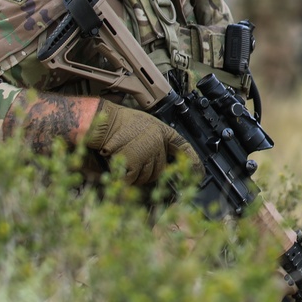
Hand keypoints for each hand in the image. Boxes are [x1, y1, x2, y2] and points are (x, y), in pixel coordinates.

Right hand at [85, 100, 199, 184]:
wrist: (102, 122)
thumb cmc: (119, 124)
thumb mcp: (144, 127)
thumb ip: (155, 141)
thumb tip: (160, 161)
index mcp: (162, 131)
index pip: (184, 147)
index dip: (192, 161)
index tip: (198, 173)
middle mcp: (158, 141)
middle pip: (159, 169)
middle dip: (147, 171)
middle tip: (133, 163)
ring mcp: (147, 152)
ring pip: (146, 176)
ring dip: (135, 175)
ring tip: (123, 161)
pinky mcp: (134, 162)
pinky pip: (133, 179)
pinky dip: (125, 179)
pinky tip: (118, 169)